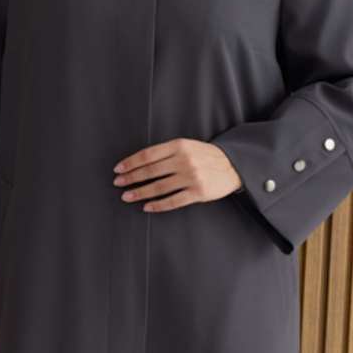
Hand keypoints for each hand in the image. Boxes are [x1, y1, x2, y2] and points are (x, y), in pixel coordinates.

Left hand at [112, 138, 242, 210]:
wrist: (233, 165)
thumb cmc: (206, 156)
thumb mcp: (187, 145)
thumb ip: (167, 152)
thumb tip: (140, 163)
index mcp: (179, 146)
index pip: (147, 155)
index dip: (130, 163)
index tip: (118, 169)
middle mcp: (184, 160)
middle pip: (150, 171)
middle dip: (130, 178)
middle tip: (118, 184)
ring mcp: (191, 178)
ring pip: (158, 187)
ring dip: (139, 193)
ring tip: (127, 196)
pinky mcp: (198, 193)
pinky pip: (172, 201)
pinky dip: (157, 205)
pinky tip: (146, 207)